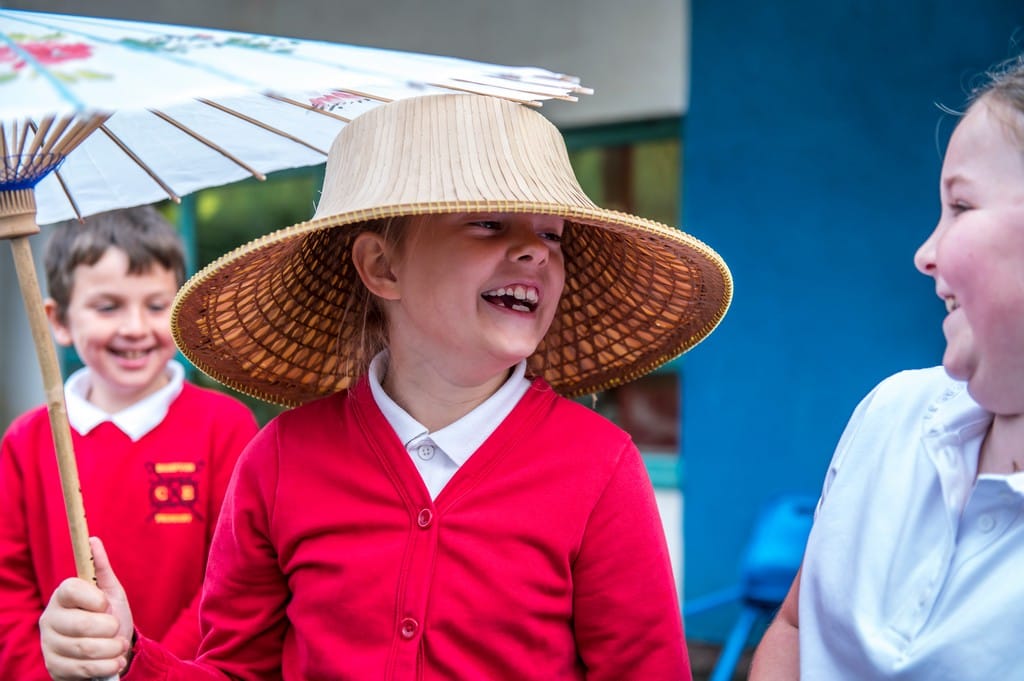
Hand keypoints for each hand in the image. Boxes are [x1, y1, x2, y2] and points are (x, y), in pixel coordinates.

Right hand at [40, 537, 134, 680]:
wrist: (105, 650)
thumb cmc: (107, 616)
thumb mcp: (110, 592)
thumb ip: (101, 568)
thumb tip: (93, 540)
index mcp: (63, 595)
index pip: (71, 589)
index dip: (94, 598)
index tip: (106, 604)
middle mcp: (50, 619)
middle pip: (80, 624)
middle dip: (109, 628)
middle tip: (117, 629)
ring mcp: (50, 644)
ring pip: (84, 648)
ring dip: (111, 649)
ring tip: (119, 646)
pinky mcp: (54, 667)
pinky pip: (82, 669)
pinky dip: (106, 666)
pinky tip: (114, 662)